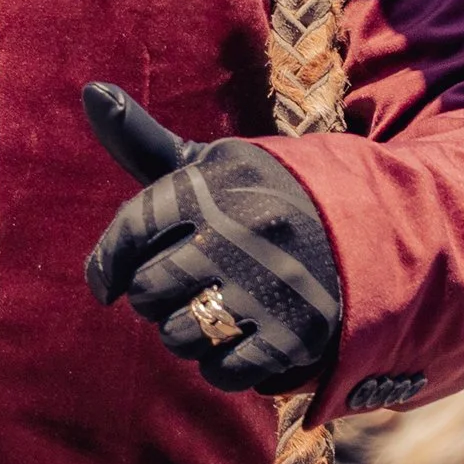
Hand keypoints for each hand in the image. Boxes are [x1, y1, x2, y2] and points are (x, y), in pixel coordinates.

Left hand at [81, 83, 341, 393]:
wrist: (374, 231)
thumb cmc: (263, 199)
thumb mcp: (213, 165)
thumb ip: (144, 141)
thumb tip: (90, 90)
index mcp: (218, 185)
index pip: (132, 230)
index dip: (108, 264)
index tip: (107, 284)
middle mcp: (244, 231)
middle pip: (149, 292)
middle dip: (153, 298)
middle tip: (180, 289)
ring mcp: (273, 285)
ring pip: (179, 337)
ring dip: (184, 334)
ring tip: (209, 313)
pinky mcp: (299, 335)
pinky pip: (222, 373)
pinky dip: (221, 365)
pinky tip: (238, 340)